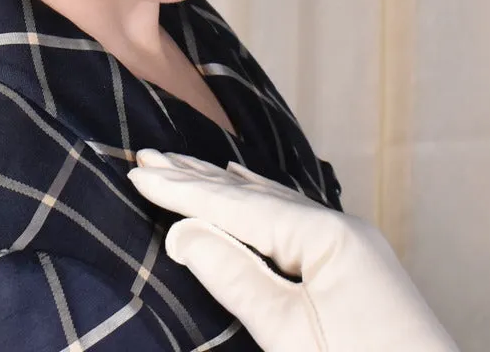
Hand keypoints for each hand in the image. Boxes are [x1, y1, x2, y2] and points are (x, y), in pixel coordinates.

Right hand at [128, 151, 457, 351]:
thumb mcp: (290, 336)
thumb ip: (234, 278)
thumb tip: (180, 231)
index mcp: (326, 236)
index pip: (237, 206)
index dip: (182, 191)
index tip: (137, 173)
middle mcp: (339, 227)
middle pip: (252, 195)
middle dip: (195, 178)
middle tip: (146, 156)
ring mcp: (349, 244)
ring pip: (271, 202)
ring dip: (222, 185)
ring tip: (182, 164)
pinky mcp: (352, 264)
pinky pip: (291, 217)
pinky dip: (257, 199)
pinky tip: (245, 183)